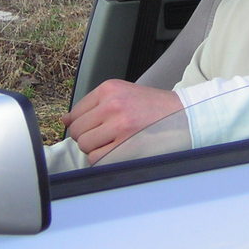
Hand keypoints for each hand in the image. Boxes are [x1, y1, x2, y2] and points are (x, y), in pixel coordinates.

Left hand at [62, 79, 183, 164]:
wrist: (183, 115)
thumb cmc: (154, 107)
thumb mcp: (124, 94)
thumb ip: (95, 105)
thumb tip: (65, 120)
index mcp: (109, 89)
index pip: (75, 112)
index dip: (80, 125)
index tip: (90, 129)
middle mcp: (112, 105)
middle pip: (77, 131)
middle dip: (86, 137)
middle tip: (105, 137)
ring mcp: (119, 125)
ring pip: (85, 145)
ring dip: (95, 149)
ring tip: (113, 143)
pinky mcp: (126, 145)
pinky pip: (97, 158)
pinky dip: (104, 159)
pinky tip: (118, 151)